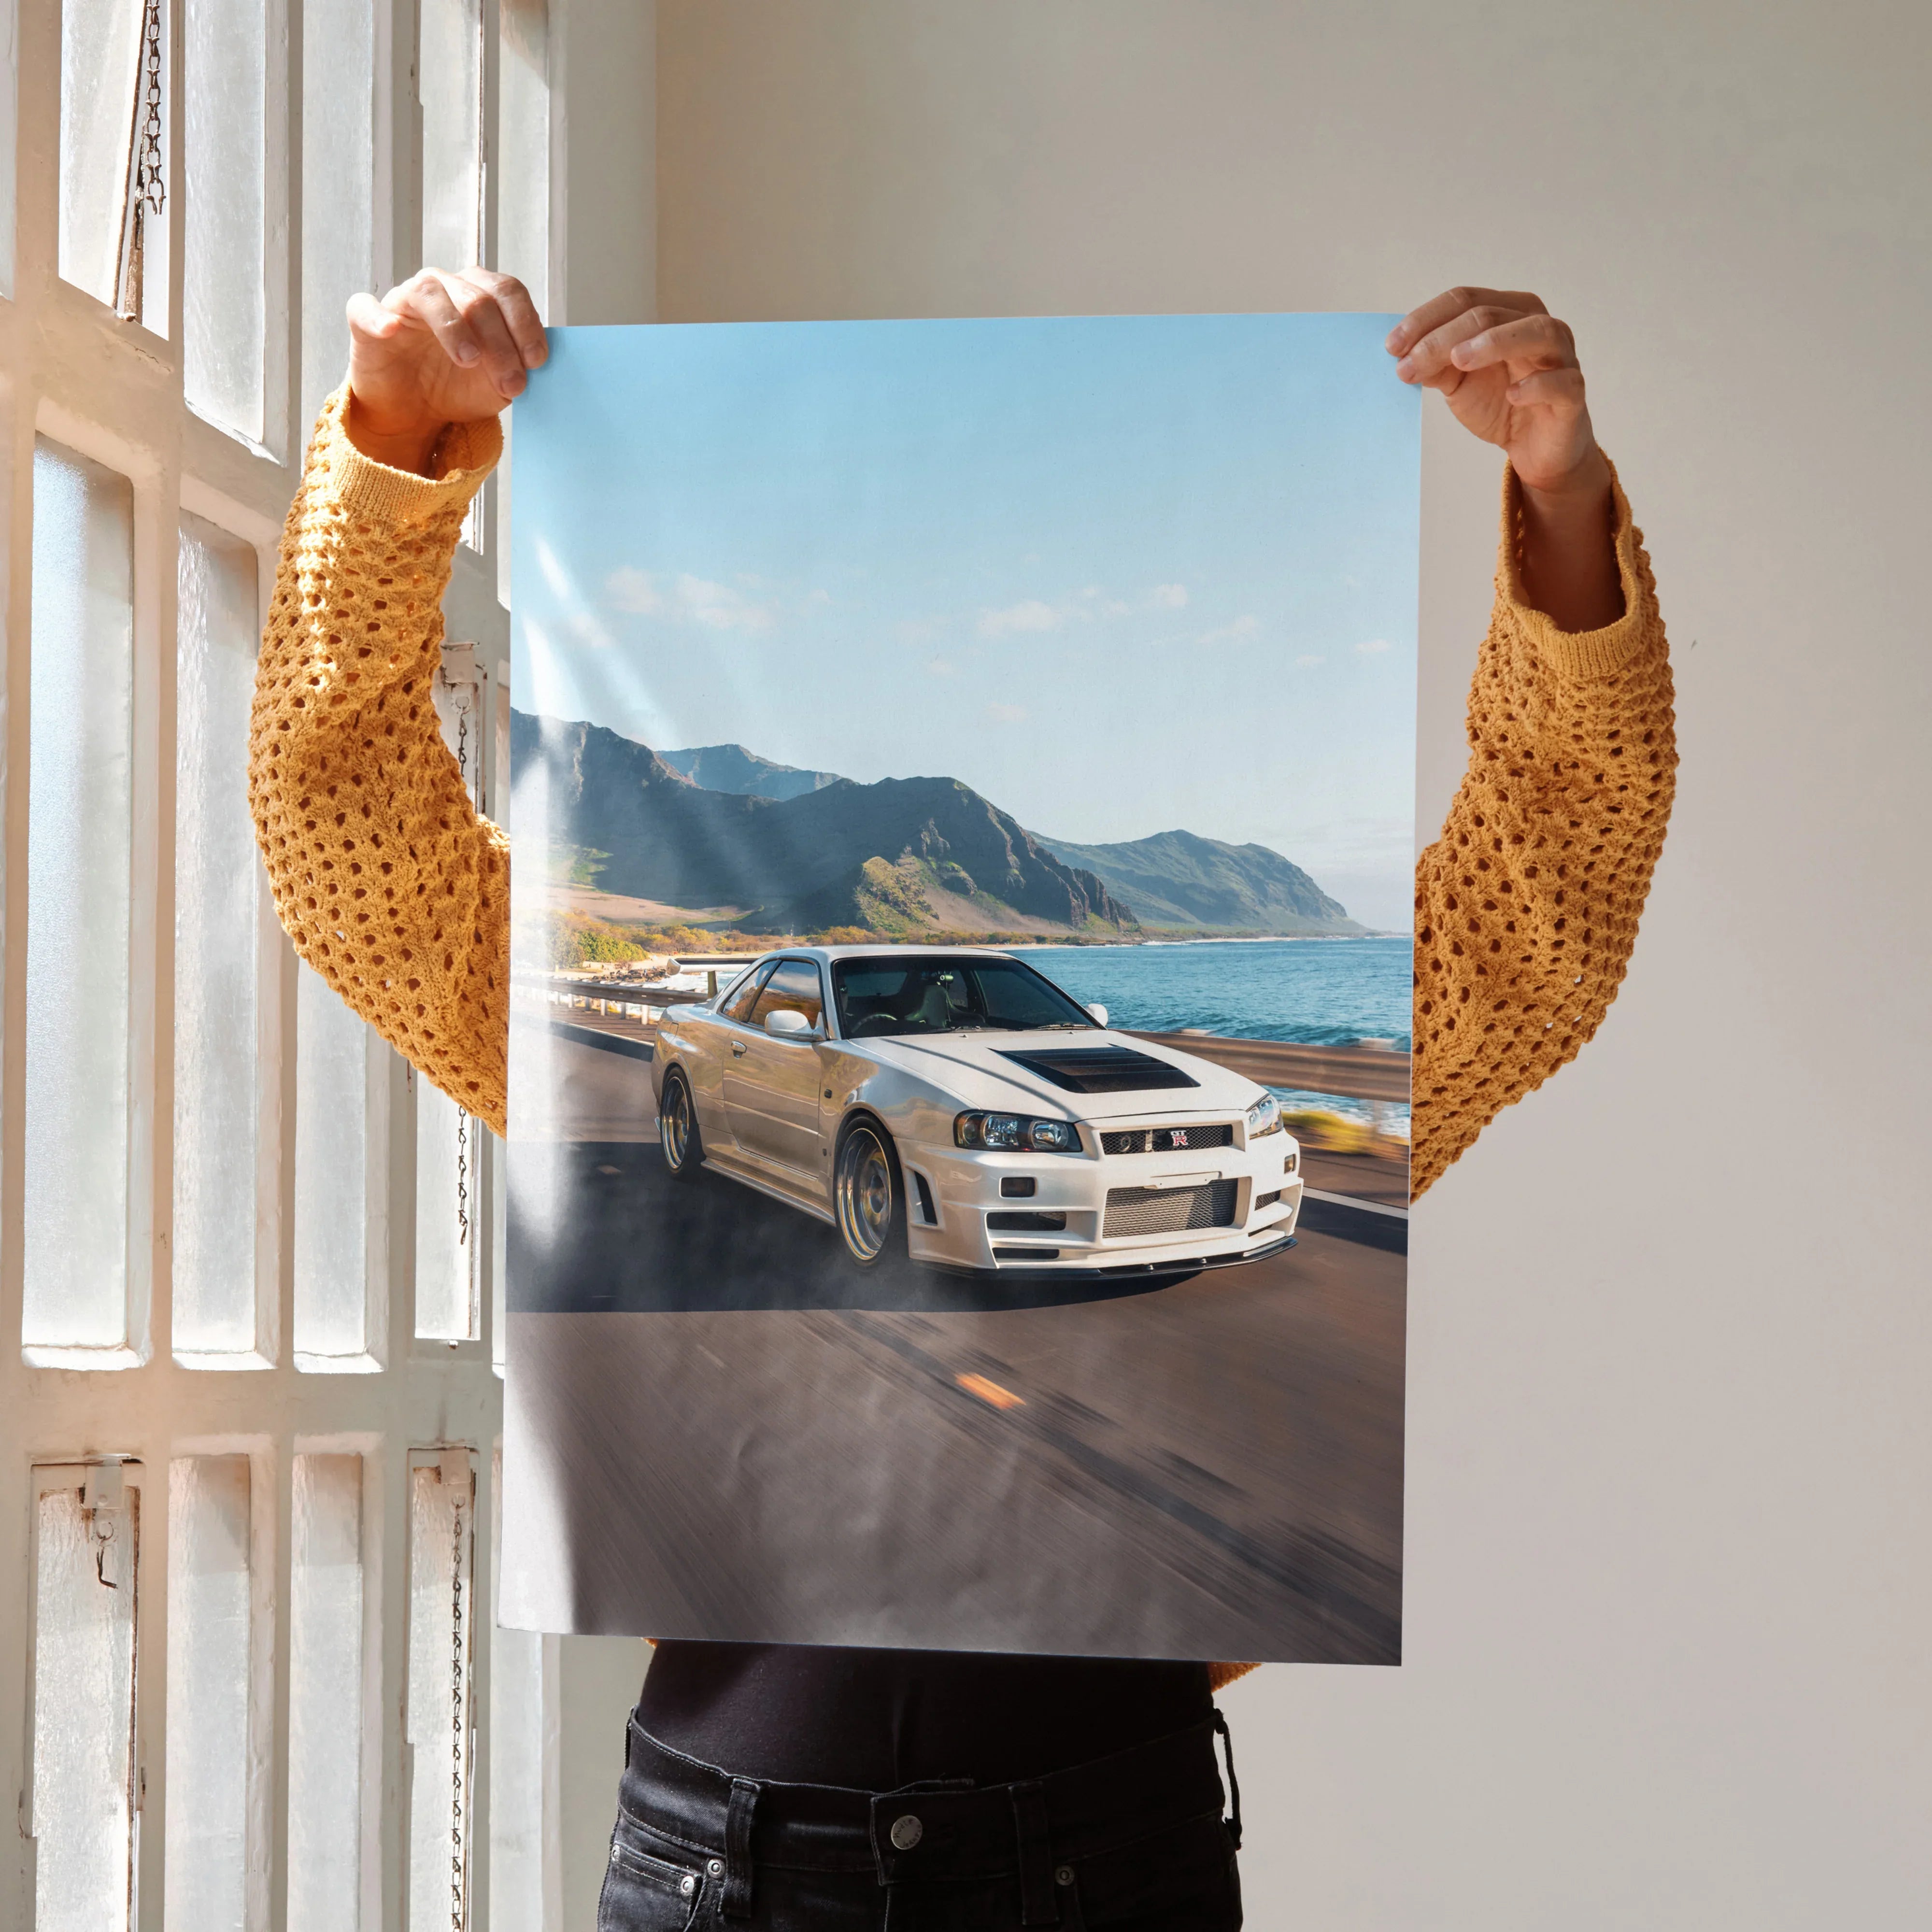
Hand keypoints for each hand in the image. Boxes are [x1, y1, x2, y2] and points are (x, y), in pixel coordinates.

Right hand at [344, 267, 546, 474]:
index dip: (525, 323)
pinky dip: (378, 317)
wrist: (415, 412)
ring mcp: (404, 301)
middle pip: (476, 297)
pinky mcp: (366, 320)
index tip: (536, 361)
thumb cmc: (457, 387)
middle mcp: (443, 288)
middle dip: (500, 342)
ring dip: (454, 327)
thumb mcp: (498, 384)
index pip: (507, 291)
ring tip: (469, 360)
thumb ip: (518, 367)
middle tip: (511, 383)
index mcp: (479, 295)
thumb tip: (535, 363)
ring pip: (429, 293)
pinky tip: (391, 331)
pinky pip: (366, 307)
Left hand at [1389, 287, 1621, 628]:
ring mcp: (1561, 357)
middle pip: (1490, 314)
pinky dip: (1537, 384)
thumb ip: (1436, 364)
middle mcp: (1538, 325)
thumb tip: (1402, 354)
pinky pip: (1561, 381)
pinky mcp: (1572, 393)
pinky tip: (1512, 394)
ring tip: (1459, 360)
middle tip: (1409, 364)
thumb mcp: (1458, 382)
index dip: (1426, 319)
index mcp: (1508, 313)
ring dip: (1494, 342)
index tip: (1391, 347)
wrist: (1534, 448)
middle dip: (1443, 338)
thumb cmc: (1500, 403)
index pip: (1465, 300)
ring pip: (1536, 332)